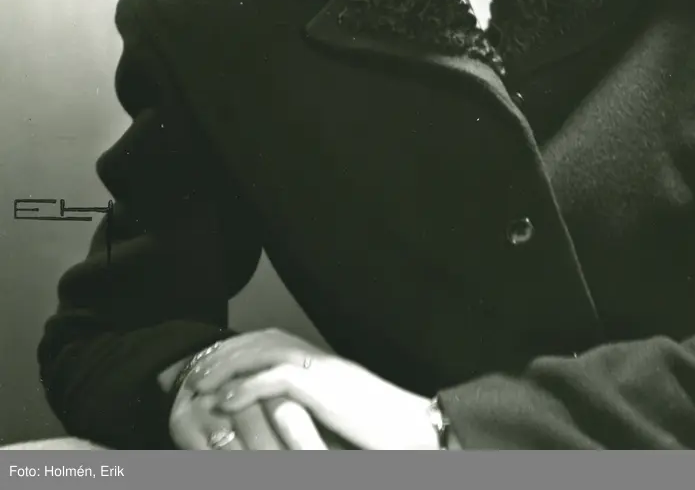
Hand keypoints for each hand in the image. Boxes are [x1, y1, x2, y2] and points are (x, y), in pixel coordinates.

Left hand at [184, 328, 440, 449]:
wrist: (418, 433)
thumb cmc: (384, 435)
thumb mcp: (341, 420)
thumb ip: (312, 413)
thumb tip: (282, 422)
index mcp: (325, 367)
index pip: (274, 343)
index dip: (241, 350)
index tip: (214, 366)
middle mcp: (323, 361)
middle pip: (265, 340)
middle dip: (227, 352)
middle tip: (195, 370)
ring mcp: (326, 370)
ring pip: (266, 352)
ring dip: (229, 366)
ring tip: (200, 385)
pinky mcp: (328, 388)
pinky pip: (279, 378)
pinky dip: (248, 386)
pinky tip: (225, 402)